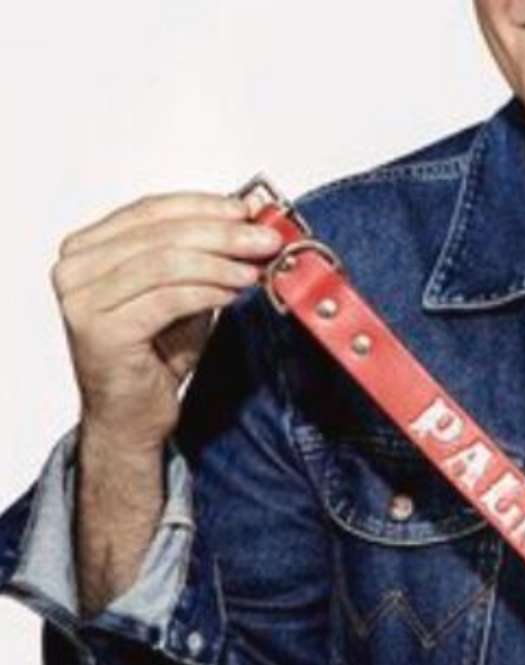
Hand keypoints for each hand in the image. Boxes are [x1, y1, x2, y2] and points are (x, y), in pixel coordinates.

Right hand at [50, 189, 282, 453]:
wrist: (131, 414)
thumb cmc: (153, 353)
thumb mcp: (184, 292)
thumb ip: (204, 257)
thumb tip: (247, 224)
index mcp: (88, 247)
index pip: (151, 210)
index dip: (204, 206)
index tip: (248, 211)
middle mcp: (75, 268)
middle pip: (161, 234)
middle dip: (222, 234)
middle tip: (265, 240)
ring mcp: (82, 299)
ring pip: (164, 263)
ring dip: (220, 264)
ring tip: (254, 271)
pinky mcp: (101, 330)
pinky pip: (166, 299)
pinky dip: (206, 292)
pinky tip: (232, 294)